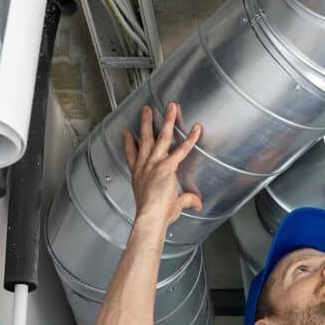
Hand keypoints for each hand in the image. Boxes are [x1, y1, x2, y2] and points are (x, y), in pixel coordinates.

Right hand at [123, 103, 202, 225]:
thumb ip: (186, 201)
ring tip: (170, 107)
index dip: (128, 143)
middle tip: (146, 111)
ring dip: (167, 120)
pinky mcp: (166, 166)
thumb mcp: (171, 206)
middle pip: (144, 139)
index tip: (127, 134)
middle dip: (146, 123)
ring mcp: (154, 164)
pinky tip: (196, 129)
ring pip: (161, 137)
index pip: (131, 156)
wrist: (151, 217)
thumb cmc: (155, 215)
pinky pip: (182, 149)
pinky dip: (190, 139)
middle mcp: (144, 167)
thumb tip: (198, 204)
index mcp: (139, 175)